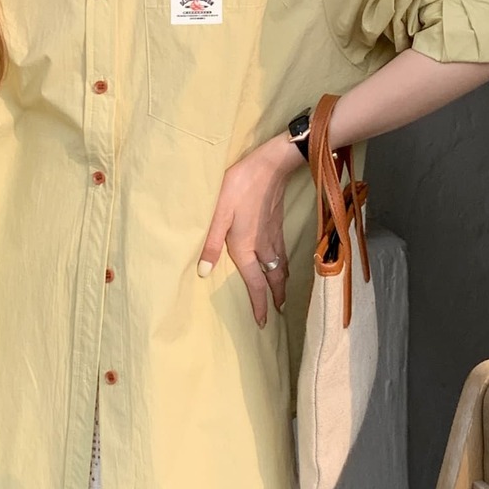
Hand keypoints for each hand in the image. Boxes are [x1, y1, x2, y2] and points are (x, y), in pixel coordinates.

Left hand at [197, 135, 301, 327]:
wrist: (270, 165)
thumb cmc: (240, 187)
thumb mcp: (219, 214)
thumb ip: (211, 243)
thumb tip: (203, 273)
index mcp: (247, 247)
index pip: (255, 283)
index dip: (259, 304)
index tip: (264, 322)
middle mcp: (263, 246)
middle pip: (274, 278)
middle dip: (276, 296)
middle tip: (278, 311)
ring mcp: (274, 235)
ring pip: (282, 266)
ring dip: (282, 282)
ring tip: (282, 292)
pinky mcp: (278, 223)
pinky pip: (284, 253)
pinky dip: (285, 265)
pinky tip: (282, 262)